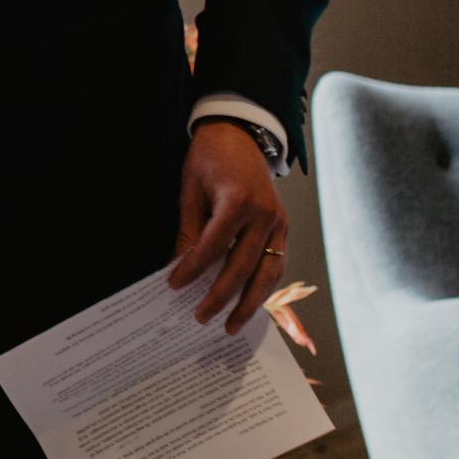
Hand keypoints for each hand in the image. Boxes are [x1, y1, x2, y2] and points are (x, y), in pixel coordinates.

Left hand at [169, 119, 288, 329]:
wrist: (240, 133)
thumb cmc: (210, 158)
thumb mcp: (190, 189)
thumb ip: (188, 230)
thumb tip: (177, 266)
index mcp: (238, 202)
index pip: (212, 248)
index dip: (192, 270)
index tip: (174, 287)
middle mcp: (264, 216)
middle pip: (241, 267)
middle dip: (220, 297)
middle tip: (200, 317)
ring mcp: (278, 223)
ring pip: (267, 273)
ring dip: (250, 303)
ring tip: (231, 325)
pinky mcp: (284, 227)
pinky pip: (277, 263)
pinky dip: (264, 286)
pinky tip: (250, 303)